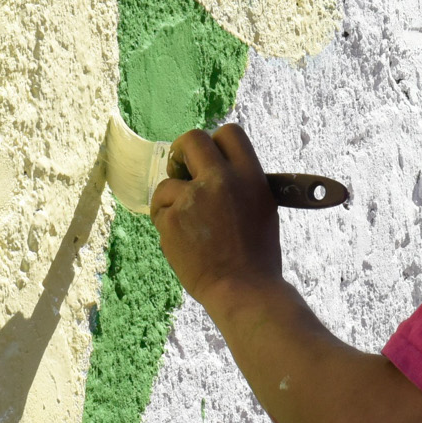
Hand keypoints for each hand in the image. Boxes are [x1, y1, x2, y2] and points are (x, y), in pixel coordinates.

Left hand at [151, 121, 283, 309]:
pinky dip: (166, 224)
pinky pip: (159, 209)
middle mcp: (221, 179)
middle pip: (192, 139)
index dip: (215, 142)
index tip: (208, 158)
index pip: (229, 132)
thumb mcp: (262, 207)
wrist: (243, 290)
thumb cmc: (256, 255)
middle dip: (181, 152)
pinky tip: (182, 242)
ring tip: (188, 227)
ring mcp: (193, 198)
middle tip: (181, 171)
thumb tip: (214, 168)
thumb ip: (240, 183)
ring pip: (167, 183)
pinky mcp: (170, 218)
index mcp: (250, 175)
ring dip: (172, 200)